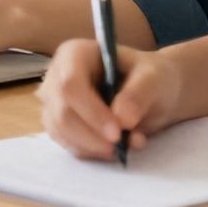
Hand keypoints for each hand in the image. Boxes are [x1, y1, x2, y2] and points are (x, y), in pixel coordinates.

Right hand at [39, 39, 186, 159]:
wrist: (151, 92)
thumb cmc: (150, 76)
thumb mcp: (153, 78)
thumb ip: (138, 94)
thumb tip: (122, 119)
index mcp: (74, 54)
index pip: (70, 84)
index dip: (90, 111)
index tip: (117, 133)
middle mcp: (56, 76)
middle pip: (62, 113)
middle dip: (93, 136)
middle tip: (129, 145)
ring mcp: (54, 103)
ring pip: (62, 133)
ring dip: (96, 147)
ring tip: (132, 142)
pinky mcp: (59, 126)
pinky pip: (69, 145)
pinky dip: (94, 152)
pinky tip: (118, 147)